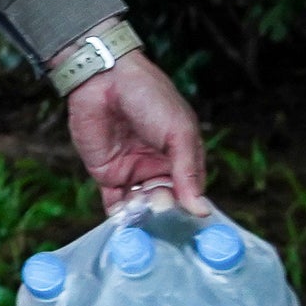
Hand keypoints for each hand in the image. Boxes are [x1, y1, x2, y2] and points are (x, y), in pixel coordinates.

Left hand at [67, 54, 211, 218]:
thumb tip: (201, 209)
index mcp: (181, 154)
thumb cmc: (149, 97)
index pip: (191, 189)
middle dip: (164, 211)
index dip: (191, 205)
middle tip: (160, 211)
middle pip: (166, 201)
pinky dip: (119, 217)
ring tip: (142, 220)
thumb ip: (187, 171)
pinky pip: (115, 203)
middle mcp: (158, 166)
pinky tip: (123, 226)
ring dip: (142, 217)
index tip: (190, 221)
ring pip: (141, 206)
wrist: (104, 80)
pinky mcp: (106, 174)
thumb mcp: (179, 132)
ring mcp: (132, 171)